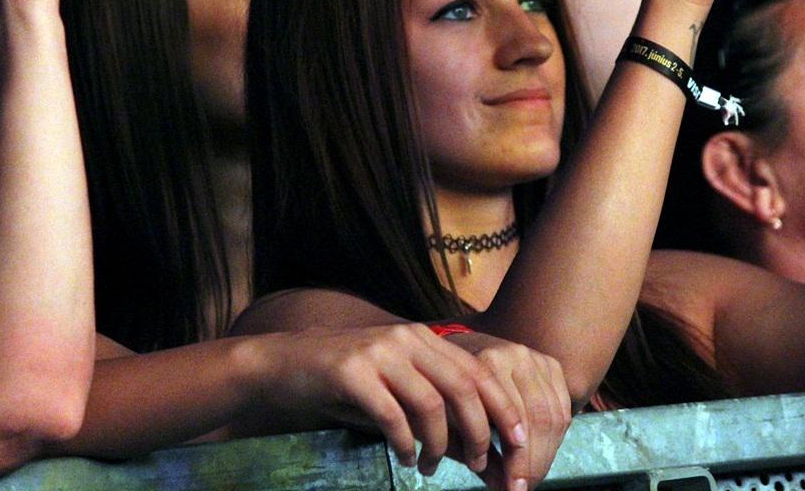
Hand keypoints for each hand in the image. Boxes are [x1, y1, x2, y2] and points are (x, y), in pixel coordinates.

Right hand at [257, 324, 524, 481]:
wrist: (285, 366)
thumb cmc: (348, 385)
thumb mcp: (397, 388)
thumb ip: (434, 408)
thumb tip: (477, 449)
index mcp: (424, 339)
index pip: (479, 372)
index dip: (504, 407)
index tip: (520, 441)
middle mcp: (407, 339)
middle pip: (464, 386)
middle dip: (481, 431)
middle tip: (482, 464)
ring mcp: (379, 352)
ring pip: (431, 403)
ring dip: (440, 444)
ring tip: (433, 466)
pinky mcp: (351, 372)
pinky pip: (391, 414)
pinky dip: (404, 442)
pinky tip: (404, 457)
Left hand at [449, 332, 570, 490]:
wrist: (456, 350)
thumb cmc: (450, 389)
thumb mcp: (452, 419)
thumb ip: (476, 450)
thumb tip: (502, 487)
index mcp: (487, 363)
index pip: (511, 419)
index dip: (516, 460)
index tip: (513, 489)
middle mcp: (515, 356)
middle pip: (537, 418)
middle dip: (534, 461)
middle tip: (525, 489)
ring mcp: (536, 358)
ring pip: (554, 416)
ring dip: (547, 454)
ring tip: (533, 478)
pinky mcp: (550, 365)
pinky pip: (562, 408)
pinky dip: (556, 437)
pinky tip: (543, 455)